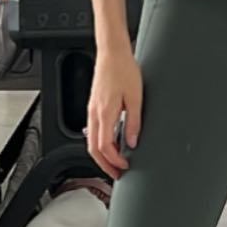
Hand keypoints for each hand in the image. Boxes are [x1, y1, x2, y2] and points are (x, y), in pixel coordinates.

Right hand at [86, 43, 142, 179]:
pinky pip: (93, 130)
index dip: (114, 161)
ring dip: (101, 156)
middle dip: (104, 165)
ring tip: (114, 163)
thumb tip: (132, 142)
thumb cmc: (124, 69)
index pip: (105, 147)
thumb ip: (134, 123)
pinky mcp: (94, 105)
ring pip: (91, 141)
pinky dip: (99, 143)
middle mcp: (95, 113)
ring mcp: (92, 110)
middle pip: (93, 149)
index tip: (125, 167)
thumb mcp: (136, 98)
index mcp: (105, 113)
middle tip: (117, 174)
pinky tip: (110, 143)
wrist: (112, 53)